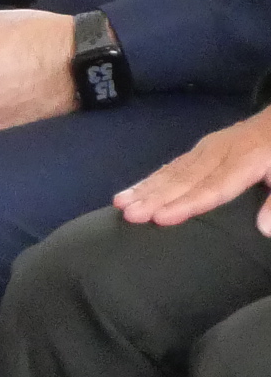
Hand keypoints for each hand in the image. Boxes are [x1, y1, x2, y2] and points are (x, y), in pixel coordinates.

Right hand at [117, 110, 270, 232]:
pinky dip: (152, 178)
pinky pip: (174, 164)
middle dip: (155, 197)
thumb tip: (263, 229)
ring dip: (146, 188)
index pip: (213, 187)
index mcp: (246, 161)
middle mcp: (219, 153)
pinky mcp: (202, 148)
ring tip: (120, 202)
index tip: (161, 218)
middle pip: (185, 179)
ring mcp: (208, 148)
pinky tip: (135, 189)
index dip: (187, 204)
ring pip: (173, 170)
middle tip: (129, 214)